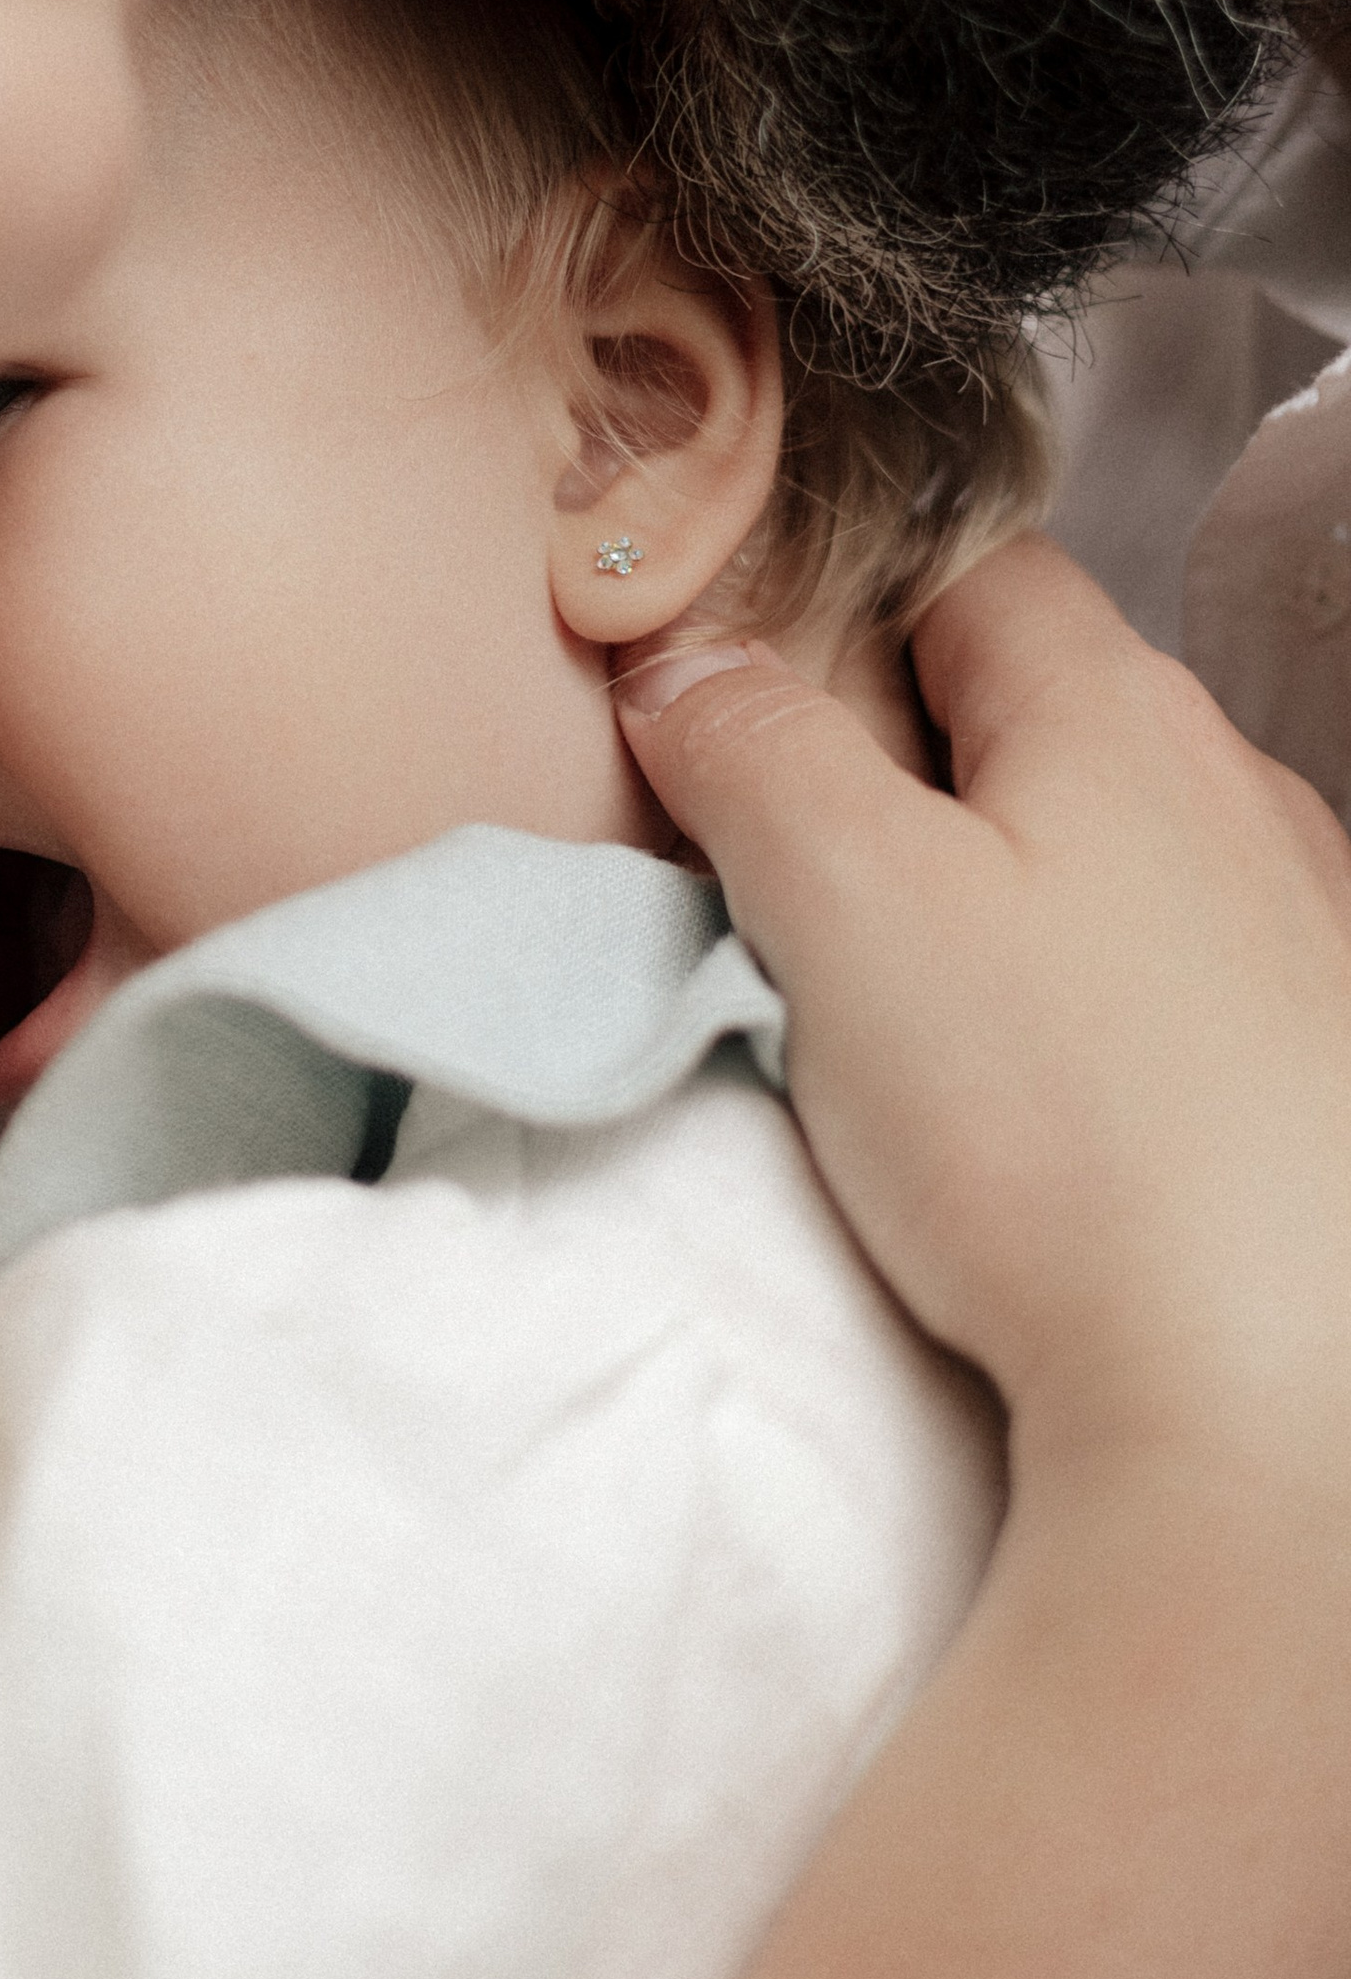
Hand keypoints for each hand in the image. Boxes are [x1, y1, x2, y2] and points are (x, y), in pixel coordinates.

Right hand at [615, 539, 1350, 1480]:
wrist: (1267, 1410)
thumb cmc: (1067, 1143)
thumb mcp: (842, 902)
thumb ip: (752, 746)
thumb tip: (689, 660)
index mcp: (1127, 716)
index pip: (967, 568)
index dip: (834, 607)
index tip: (735, 701)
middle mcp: (1240, 799)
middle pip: (1033, 713)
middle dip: (899, 768)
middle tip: (778, 876)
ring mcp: (1300, 937)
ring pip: (1099, 854)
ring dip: (991, 900)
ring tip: (895, 1018)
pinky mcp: (1314, 1073)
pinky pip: (1160, 983)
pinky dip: (1074, 1012)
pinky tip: (1023, 1113)